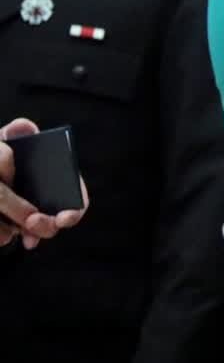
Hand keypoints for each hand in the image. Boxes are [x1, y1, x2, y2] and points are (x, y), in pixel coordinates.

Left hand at [0, 117, 87, 249]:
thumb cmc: (3, 151)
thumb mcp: (7, 140)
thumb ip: (17, 132)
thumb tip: (24, 127)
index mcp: (58, 177)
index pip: (77, 198)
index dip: (76, 210)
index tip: (65, 216)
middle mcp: (50, 199)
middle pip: (58, 219)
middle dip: (48, 224)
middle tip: (32, 221)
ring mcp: (32, 213)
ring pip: (40, 230)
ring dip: (34, 232)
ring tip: (21, 228)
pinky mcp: (15, 222)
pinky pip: (20, 234)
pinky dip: (17, 235)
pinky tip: (9, 235)